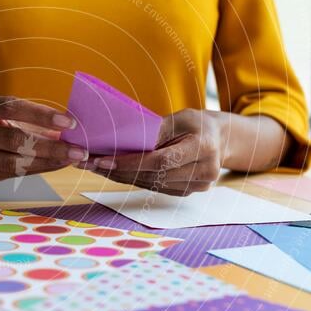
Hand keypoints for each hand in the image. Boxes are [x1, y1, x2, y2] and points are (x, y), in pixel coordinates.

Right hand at [0, 95, 88, 182]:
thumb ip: (26, 117)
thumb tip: (67, 127)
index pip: (11, 107)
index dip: (42, 115)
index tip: (69, 122)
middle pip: (14, 139)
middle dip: (51, 145)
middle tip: (78, 149)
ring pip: (14, 162)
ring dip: (47, 162)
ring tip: (70, 159)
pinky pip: (11, 175)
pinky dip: (36, 170)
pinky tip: (53, 166)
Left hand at [84, 109, 226, 195]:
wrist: (219, 140)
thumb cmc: (197, 124)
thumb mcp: (180, 117)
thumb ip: (156, 129)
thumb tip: (126, 140)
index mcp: (204, 148)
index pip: (161, 161)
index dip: (131, 163)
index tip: (104, 160)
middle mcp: (203, 172)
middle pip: (153, 176)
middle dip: (119, 170)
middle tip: (90, 163)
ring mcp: (197, 186)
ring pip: (151, 185)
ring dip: (121, 177)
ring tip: (97, 167)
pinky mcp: (186, 192)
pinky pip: (155, 188)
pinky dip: (134, 179)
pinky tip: (115, 172)